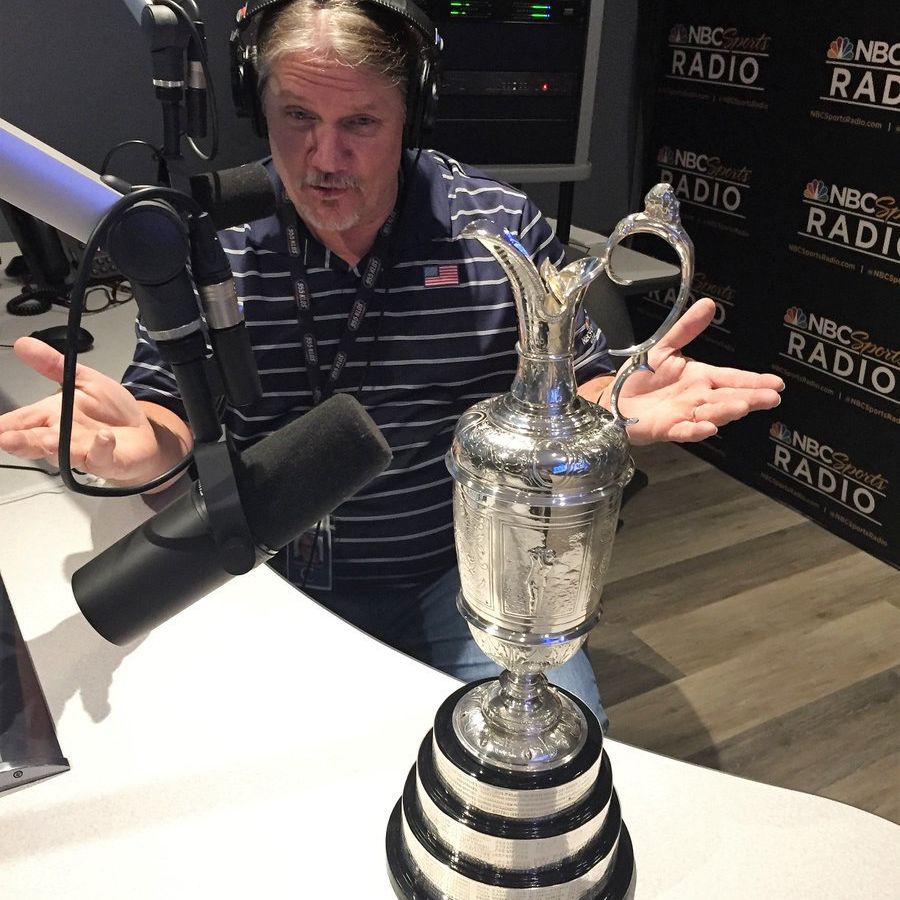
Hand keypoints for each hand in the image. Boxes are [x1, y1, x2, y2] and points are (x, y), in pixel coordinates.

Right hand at [0, 337, 187, 482]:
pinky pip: (101, 458)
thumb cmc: (111, 411)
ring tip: (48, 439)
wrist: (143, 432)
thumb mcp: (83, 380)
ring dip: (56, 447)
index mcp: (52, 416)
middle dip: (20, 442)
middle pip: (35, 442)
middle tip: (6, 440)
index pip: (21, 421)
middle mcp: (63, 437)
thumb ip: (54, 366)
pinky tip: (104, 437)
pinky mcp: (107, 460)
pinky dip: (101, 448)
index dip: (5, 427)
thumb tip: (24, 344)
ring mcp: (83, 452)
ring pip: (63, 454)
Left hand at [597, 298, 784, 444]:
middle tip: (771, 398)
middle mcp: (697, 398)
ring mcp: (684, 415)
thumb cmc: (641, 377)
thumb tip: (708, 304)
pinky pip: (684, 431)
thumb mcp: (664, 347)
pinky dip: (696, 431)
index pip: (732, 378)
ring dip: (726, 411)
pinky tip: (708, 428)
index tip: (776, 383)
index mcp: (700, 378)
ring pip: (711, 414)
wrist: (614, 398)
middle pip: (728, 397)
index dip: (754, 381)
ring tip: (742, 406)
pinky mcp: (667, 428)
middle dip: (750, 398)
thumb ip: (686, 329)